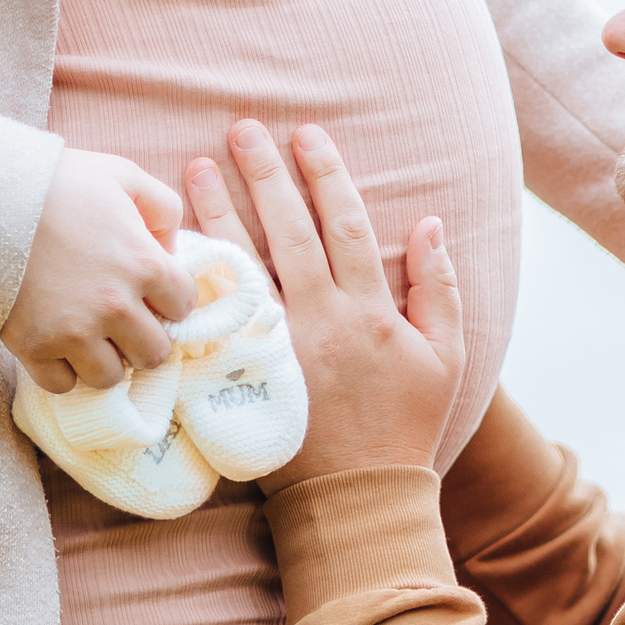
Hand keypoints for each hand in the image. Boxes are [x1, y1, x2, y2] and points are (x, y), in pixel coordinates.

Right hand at [3, 148, 198, 393]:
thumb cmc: (54, 181)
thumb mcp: (120, 174)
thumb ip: (160, 206)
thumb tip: (170, 246)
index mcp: (144, 263)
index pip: (184, 306)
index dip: (169, 297)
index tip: (150, 291)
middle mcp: (116, 306)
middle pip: (154, 353)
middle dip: (142, 337)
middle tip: (121, 320)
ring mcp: (74, 332)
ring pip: (110, 376)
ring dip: (103, 359)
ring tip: (87, 334)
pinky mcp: (34, 347)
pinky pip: (62, 385)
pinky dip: (61, 370)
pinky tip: (55, 343)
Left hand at [185, 121, 462, 482]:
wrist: (358, 495)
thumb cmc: (406, 424)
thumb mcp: (447, 356)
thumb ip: (440, 287)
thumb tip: (429, 223)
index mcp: (369, 311)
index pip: (346, 225)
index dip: (327, 175)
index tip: (308, 136)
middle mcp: (319, 320)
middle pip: (288, 231)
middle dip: (266, 175)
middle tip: (242, 129)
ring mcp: (277, 347)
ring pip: (244, 265)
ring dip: (219, 212)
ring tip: (195, 167)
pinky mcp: (245, 372)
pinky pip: (217, 315)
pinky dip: (199, 277)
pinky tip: (176, 244)